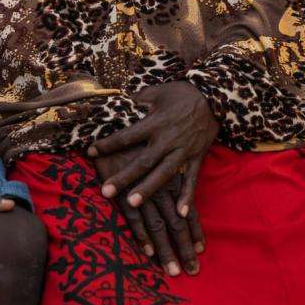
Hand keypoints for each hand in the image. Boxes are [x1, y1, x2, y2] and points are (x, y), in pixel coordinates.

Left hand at [88, 81, 218, 217]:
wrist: (214, 98)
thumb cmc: (181, 93)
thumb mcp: (157, 91)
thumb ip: (138, 100)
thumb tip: (119, 103)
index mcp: (155, 122)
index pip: (126, 136)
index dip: (108, 144)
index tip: (90, 152)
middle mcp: (167, 139)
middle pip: (142, 162)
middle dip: (124, 177)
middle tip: (105, 192)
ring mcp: (183, 151)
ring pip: (163, 174)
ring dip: (148, 189)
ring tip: (132, 204)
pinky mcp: (197, 158)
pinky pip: (191, 180)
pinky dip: (187, 196)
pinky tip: (181, 213)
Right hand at [93, 145, 203, 275]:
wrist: (112, 122)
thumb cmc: (139, 136)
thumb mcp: (160, 151)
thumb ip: (168, 169)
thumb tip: (174, 184)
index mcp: (173, 178)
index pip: (188, 210)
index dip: (195, 231)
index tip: (200, 250)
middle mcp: (162, 187)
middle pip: (177, 224)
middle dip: (184, 249)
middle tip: (191, 271)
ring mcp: (143, 191)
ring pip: (158, 226)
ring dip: (165, 250)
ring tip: (171, 270)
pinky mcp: (124, 192)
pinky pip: (135, 219)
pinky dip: (141, 236)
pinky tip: (147, 252)